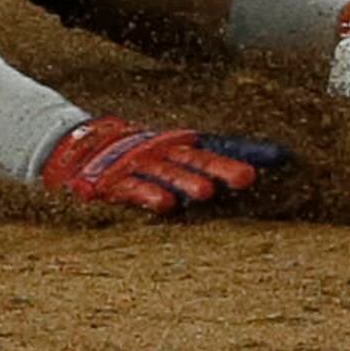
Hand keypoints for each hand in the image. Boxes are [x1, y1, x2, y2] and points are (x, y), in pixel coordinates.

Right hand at [36, 117, 294, 214]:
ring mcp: (134, 166)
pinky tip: (164, 205)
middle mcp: (159, 152)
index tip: (279, 158)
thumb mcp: (171, 156)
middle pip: (195, 160)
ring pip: (164, 174)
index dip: (244, 152)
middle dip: (221, 168)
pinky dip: (147, 196)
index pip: (216, 147)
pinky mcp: (109, 182)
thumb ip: (218, 156)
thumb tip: (275, 156)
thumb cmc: (132, 156)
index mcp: (175, 145)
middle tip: (247, 178)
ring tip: (205, 193)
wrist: (69, 148)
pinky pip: (131, 191)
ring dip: (184, 182)